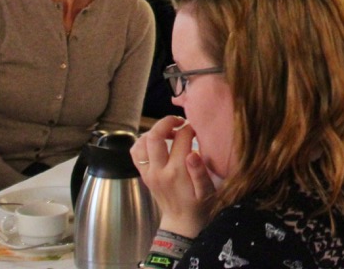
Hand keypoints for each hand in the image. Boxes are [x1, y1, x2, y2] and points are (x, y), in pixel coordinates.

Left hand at [132, 116, 215, 238]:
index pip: (181, 138)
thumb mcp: (207, 191)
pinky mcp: (144, 175)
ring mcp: (148, 173)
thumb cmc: (199, 206)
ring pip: (141, 142)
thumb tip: (192, 153)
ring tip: (169, 131)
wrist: (182, 223)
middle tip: (179, 121)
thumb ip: (200, 172)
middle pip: (154, 136)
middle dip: (167, 122)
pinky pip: (136, 152)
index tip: (197, 129)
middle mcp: (158, 171)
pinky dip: (144, 142)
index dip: (190, 128)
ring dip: (154, 131)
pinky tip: (157, 142)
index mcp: (176, 172)